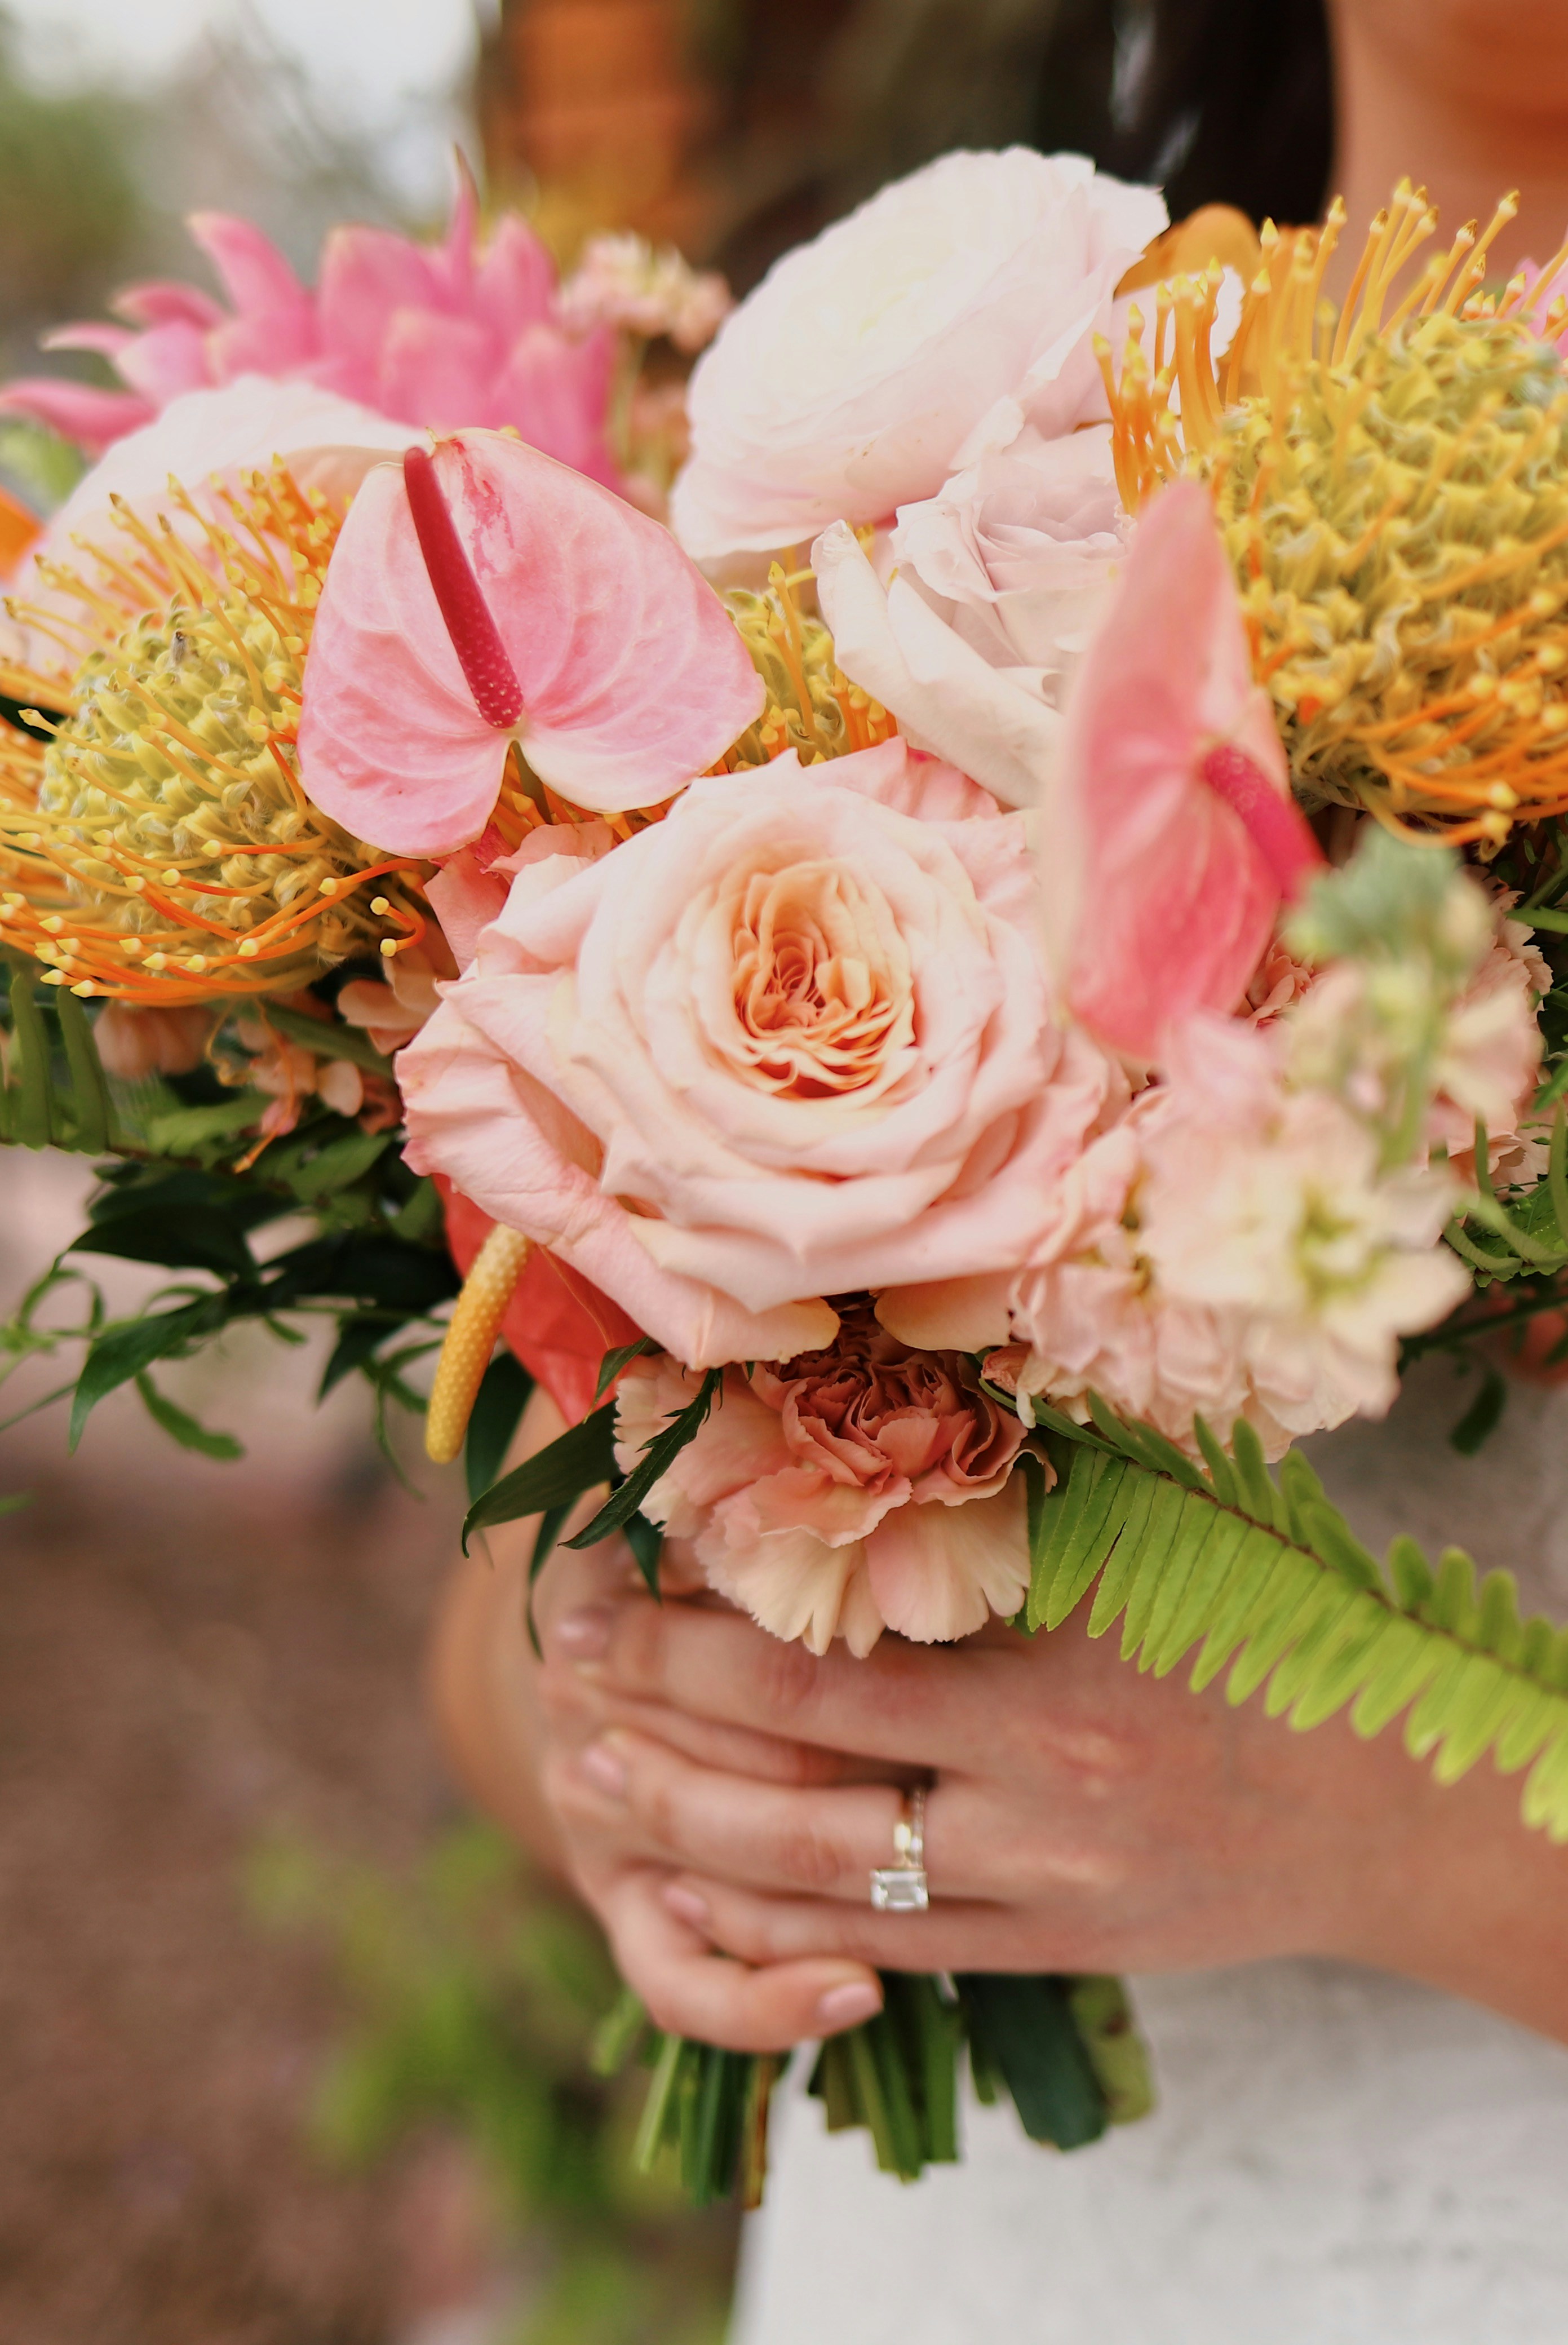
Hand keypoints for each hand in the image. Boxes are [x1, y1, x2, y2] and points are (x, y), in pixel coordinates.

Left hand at [534, 1550, 1567, 2056]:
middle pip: (804, 1736)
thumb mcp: (1161, 1535)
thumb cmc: (1266, 1635)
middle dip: (665, 1691)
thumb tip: (890, 1385)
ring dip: (687, 1815)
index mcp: (1058, 1645)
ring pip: (817, 1860)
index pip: (846, 1616)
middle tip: (567, 1652)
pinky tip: (685, 1894)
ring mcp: (1038, 1876)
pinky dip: (770, 1927)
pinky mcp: (1043, 1946)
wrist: (1382, 1808)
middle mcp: (1037, 1770)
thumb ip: (1027, 1485)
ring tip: (590, 1771)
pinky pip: (876, 1945)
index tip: (638, 1539)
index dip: (725, 1583)